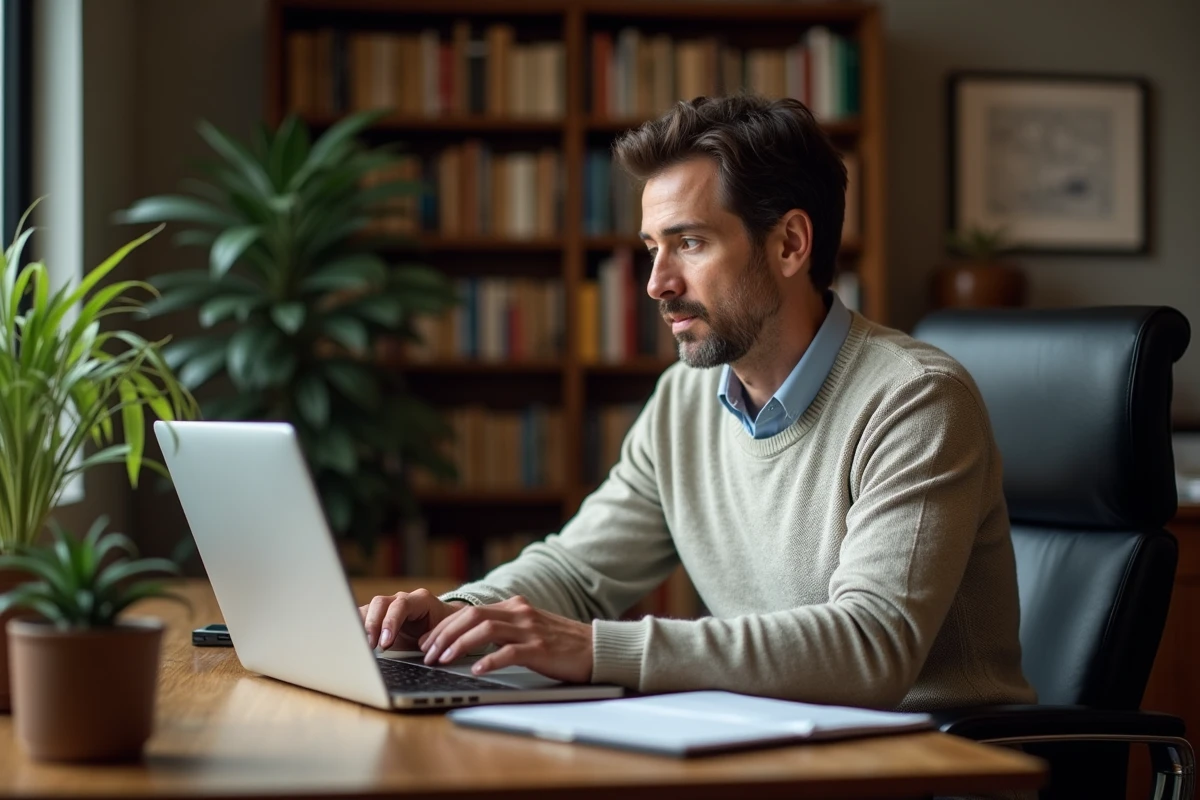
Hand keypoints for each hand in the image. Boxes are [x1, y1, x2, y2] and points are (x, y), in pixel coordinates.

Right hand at [358, 588, 466, 650]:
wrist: (441, 624)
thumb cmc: (441, 630)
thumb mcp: (438, 636)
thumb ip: (429, 642)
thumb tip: (421, 653)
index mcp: (420, 600)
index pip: (401, 605)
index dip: (391, 622)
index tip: (385, 643)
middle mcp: (401, 599)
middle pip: (380, 603)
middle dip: (373, 625)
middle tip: (371, 646)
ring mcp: (388, 605)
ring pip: (368, 608)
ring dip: (361, 627)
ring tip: (358, 646)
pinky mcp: (377, 615)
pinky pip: (363, 617)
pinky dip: (356, 628)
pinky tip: (352, 642)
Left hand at [418, 595, 592, 683]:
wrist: (597, 648)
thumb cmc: (561, 643)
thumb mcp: (530, 628)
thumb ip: (504, 628)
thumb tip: (469, 639)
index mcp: (515, 607)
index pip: (471, 611)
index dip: (445, 626)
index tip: (428, 642)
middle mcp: (520, 613)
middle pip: (472, 616)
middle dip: (445, 634)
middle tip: (428, 653)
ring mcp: (531, 630)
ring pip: (485, 630)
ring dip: (459, 645)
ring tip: (443, 660)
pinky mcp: (541, 649)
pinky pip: (509, 652)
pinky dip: (489, 660)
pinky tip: (476, 670)